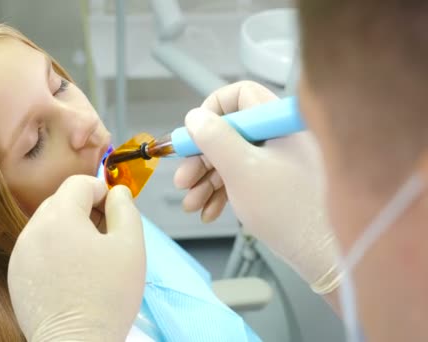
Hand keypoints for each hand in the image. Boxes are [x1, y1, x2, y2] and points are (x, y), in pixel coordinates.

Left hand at [8, 175, 145, 341]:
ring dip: (71, 232)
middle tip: (107, 238)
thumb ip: (125, 209)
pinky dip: (56, 253)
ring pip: (49, 226)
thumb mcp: (130, 246)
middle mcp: (32, 231)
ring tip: (91, 261)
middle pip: (61, 202)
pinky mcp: (16, 276)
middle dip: (86, 211)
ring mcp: (20, 254)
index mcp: (59, 217)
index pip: (79, 183)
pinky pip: (38, 250)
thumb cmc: (105, 299)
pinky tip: (73, 276)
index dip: (102, 191)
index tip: (115, 211)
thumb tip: (117, 192)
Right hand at [174, 81, 339, 292]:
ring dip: (206, 180)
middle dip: (201, 158)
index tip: (194, 137)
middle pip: (229, 132)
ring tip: (191, 204)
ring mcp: (280, 160)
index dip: (212, 111)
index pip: (241, 94)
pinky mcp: (278, 183)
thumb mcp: (242, 170)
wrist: (326, 255)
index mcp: (279, 122)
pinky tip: (208, 211)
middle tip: (182, 181)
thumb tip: (195, 116)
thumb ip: (215, 139)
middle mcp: (280, 136)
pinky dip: (223, 192)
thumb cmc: (289, 211)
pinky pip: (243, 177)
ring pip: (232, 158)